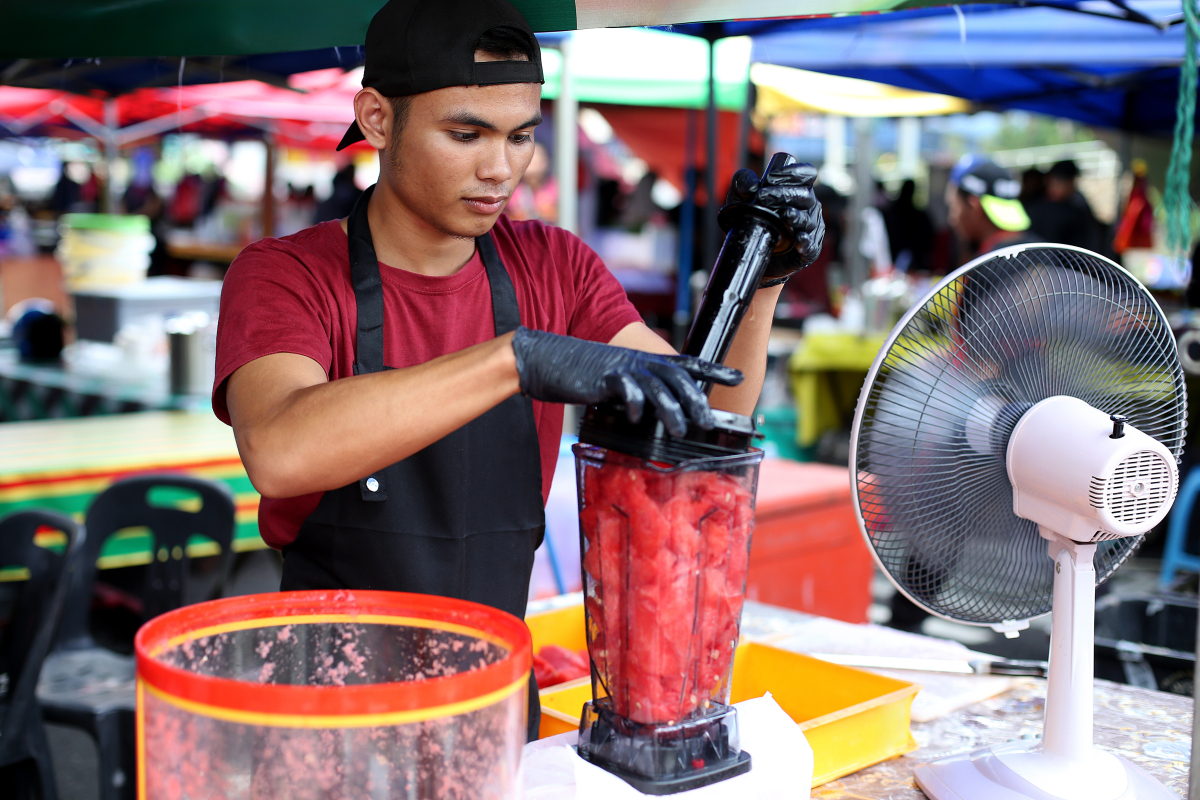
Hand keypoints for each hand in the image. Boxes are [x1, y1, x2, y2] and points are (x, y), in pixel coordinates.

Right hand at [510, 327, 741, 436]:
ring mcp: (622, 367)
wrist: (544, 358)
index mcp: (644, 361)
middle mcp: (638, 361)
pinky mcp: (603, 377)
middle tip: (709, 420)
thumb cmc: (580, 374)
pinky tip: (636, 419)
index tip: (739, 376)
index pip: (687, 362)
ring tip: (683, 429)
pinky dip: (634, 404)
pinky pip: (625, 389)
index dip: (714, 369)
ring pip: (658, 386)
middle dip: (698, 398)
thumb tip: (653, 414)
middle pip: (679, 377)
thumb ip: (636, 392)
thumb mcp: (614, 382)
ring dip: (673, 409)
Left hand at [723, 162, 825, 286]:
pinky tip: (798, 238)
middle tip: (761, 198)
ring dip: (796, 216)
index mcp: (798, 189)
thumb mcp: (740, 198)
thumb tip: (751, 186)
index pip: (807, 174)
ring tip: (782, 215)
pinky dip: (806, 242)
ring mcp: (810, 229)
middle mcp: (808, 207)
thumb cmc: (751, 219)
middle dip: (784, 194)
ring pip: (808, 220)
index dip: (793, 172)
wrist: (750, 253)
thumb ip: (742, 182)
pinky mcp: (808, 251)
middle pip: (806, 196)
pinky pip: (811, 246)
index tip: (769, 178)